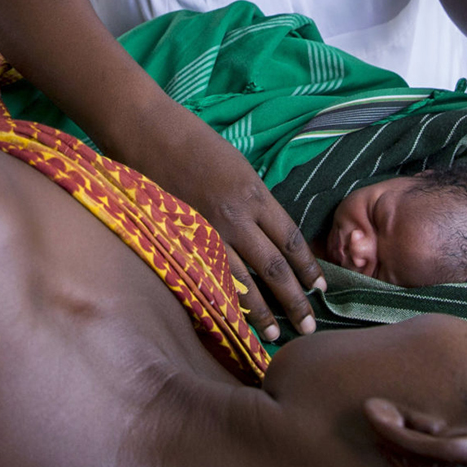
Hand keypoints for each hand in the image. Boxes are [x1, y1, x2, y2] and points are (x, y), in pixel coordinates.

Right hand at [119, 105, 325, 340]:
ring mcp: (207, 231)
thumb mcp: (236, 166)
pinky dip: (225, 300)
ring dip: (262, 312)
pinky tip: (233, 318)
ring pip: (244, 281)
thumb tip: (265, 232)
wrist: (146, 131)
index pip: (291, 240)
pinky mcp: (181, 240)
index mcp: (254, 194)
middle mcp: (237, 217)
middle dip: (295, 300)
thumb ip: (252, 201)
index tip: (320, 288)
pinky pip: (210, 278)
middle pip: (275, 267)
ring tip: (275, 335)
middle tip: (309, 326)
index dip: (308, 268)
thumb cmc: (191, 140)